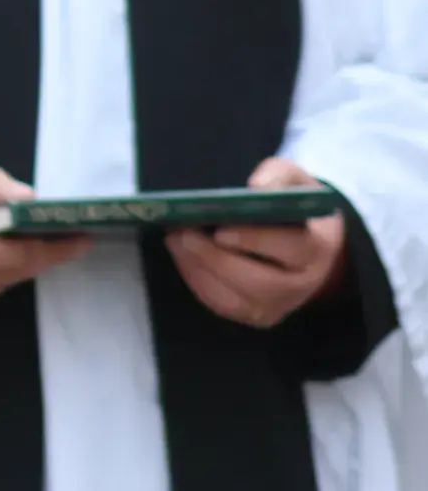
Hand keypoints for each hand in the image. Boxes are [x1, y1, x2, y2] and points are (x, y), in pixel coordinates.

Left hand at [167, 157, 344, 328]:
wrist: (306, 240)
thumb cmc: (292, 205)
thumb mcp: (293, 180)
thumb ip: (278, 176)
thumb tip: (257, 187)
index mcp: (317, 248)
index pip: (292, 249)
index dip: (255, 241)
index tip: (221, 231)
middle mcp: (304, 283)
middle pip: (261, 283)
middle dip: (216, 259)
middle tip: (182, 234)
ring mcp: (281, 304)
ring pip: (239, 300)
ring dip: (200, 271)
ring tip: (174, 240)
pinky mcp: (258, 315)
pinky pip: (225, 306)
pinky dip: (198, 282)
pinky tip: (182, 256)